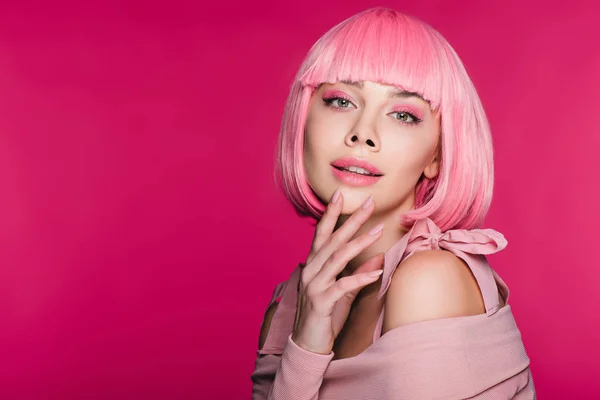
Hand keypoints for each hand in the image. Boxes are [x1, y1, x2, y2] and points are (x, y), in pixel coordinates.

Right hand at [291, 191, 384, 354]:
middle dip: (352, 220)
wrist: (308, 343)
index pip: (322, 233)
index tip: (342, 195)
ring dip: (359, 243)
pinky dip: (360, 278)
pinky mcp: (321, 302)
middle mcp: (311, 270)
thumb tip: (379, 256)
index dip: (332, 214)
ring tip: (378, 231)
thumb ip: (358, 273)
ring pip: (337, 258)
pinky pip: (342, 286)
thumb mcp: (344, 291)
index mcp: (314, 264)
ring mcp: (314, 285)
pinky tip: (377, 272)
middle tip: (370, 203)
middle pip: (333, 240)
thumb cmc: (325, 314)